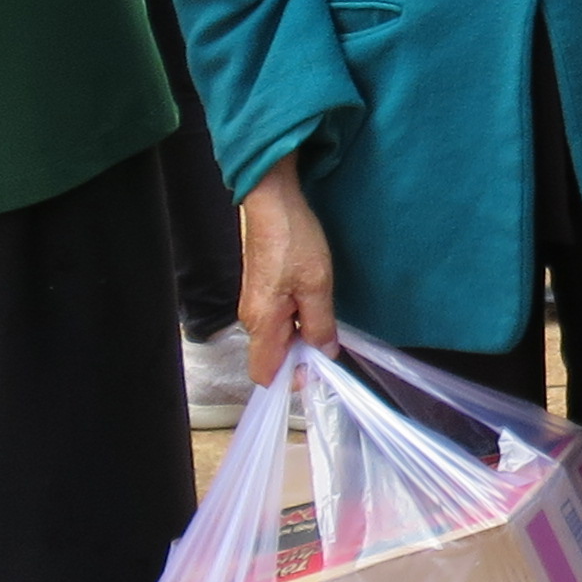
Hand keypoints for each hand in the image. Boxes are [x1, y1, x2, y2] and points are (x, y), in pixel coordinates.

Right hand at [236, 162, 335, 384]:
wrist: (273, 202)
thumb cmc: (293, 241)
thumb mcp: (317, 286)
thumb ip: (320, 325)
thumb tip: (324, 353)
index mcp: (262, 323)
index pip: (265, 373)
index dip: (290, 379)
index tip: (319, 369)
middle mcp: (251, 318)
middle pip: (272, 357)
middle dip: (300, 357)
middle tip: (329, 343)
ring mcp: (255, 304)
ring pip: (277, 337)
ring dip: (300, 337)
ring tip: (325, 322)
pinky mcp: (261, 290)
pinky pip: (277, 319)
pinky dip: (296, 321)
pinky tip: (314, 305)